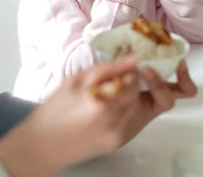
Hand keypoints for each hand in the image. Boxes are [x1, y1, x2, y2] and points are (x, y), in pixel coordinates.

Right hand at [0, 58, 197, 176]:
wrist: (41, 147)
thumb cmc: (54, 111)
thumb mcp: (77, 80)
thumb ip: (108, 69)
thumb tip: (135, 58)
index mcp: (106, 104)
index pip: (141, 80)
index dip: (143, 65)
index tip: (138, 56)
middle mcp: (121, 122)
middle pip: (161, 97)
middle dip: (161, 77)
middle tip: (156, 63)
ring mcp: (126, 133)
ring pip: (157, 106)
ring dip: (154, 88)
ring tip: (145, 72)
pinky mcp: (125, 139)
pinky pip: (144, 116)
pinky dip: (142, 99)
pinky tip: (129, 89)